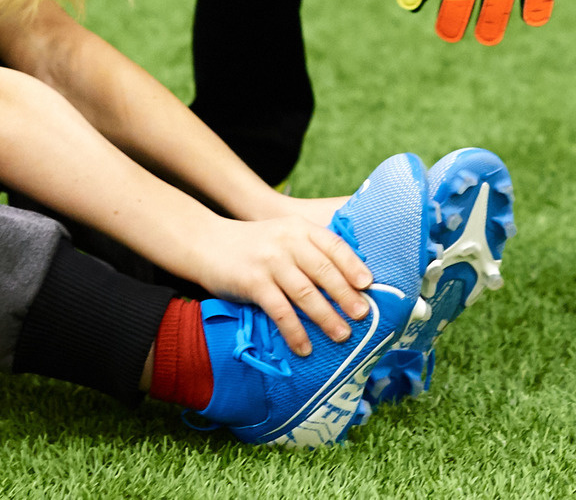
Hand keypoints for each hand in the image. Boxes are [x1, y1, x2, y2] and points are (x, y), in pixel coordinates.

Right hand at [189, 212, 376, 358]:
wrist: (207, 242)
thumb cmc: (252, 244)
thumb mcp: (283, 235)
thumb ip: (308, 249)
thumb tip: (343, 281)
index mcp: (300, 228)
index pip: (334, 245)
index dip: (353, 265)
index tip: (368, 284)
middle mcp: (288, 241)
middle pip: (324, 270)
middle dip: (346, 295)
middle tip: (362, 315)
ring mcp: (270, 261)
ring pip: (306, 293)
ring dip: (326, 317)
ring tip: (342, 335)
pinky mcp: (253, 282)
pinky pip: (280, 311)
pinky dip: (295, 331)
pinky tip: (305, 347)